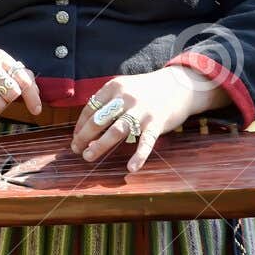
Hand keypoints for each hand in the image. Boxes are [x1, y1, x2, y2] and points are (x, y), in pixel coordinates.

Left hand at [70, 66, 227, 173]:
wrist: (178, 86)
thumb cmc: (145, 91)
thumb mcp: (124, 88)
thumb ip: (107, 103)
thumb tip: (86, 129)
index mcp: (115, 87)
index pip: (91, 108)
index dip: (80, 125)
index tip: (76, 137)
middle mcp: (126, 97)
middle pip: (99, 120)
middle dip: (84, 137)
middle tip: (76, 149)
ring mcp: (141, 111)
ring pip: (116, 131)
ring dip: (99, 146)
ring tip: (88, 156)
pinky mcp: (156, 123)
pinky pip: (145, 142)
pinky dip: (139, 156)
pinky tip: (131, 167)